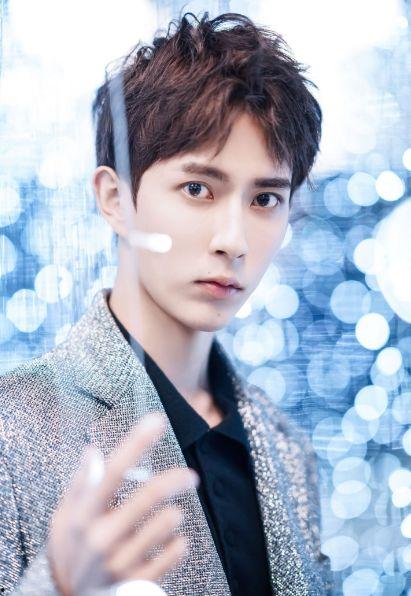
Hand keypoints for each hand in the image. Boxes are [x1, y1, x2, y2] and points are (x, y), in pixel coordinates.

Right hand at [46, 413, 198, 595]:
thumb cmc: (70, 552)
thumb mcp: (64, 519)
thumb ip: (80, 485)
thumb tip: (92, 452)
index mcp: (84, 515)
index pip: (115, 470)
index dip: (138, 442)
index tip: (157, 420)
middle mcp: (102, 537)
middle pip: (148, 496)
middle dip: (175, 480)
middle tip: (189, 476)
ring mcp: (120, 562)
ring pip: (165, 524)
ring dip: (174, 515)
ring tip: (171, 515)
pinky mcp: (136, 582)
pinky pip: (173, 555)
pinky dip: (179, 544)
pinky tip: (174, 542)